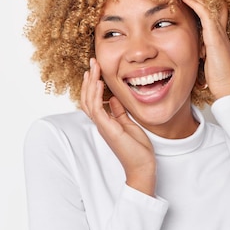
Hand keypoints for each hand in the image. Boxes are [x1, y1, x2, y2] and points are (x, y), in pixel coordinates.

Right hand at [80, 58, 156, 195]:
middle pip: (87, 98)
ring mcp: (103, 126)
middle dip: (89, 79)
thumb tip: (114, 98)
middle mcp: (101, 123)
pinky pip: (97, 110)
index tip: (96, 68)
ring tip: (94, 68)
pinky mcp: (108, 129)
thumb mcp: (129, 124)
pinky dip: (96, 95)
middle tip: (92, 62)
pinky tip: (98, 83)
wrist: (142, 167)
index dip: (92, 84)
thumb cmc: (137, 149)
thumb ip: (119, 111)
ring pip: (88, 102)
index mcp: (105, 121)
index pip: (93, 99)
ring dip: (90, 83)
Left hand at [181, 0, 229, 99]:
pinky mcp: (215, 36)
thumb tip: (193, 55)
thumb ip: (200, 55)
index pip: (214, 17)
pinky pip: (205, 14)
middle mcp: (220, 33)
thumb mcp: (205, 63)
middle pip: (213, 8)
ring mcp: (219, 33)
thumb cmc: (218, 80)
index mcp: (218, 39)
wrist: (229, 88)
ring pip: (208, 7)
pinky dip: (196, 3)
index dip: (204, 7)